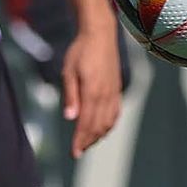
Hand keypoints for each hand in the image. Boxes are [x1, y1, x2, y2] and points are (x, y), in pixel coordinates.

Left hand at [61, 18, 120, 158]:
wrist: (100, 34)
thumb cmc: (80, 51)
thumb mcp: (69, 72)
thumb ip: (71, 96)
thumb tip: (70, 118)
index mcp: (93, 91)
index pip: (86, 122)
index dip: (80, 140)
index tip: (74, 153)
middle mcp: (106, 94)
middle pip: (98, 126)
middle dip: (88, 141)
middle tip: (77, 152)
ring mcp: (114, 92)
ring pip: (109, 121)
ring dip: (98, 135)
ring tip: (87, 144)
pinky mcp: (117, 88)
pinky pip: (115, 112)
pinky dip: (109, 125)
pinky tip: (101, 130)